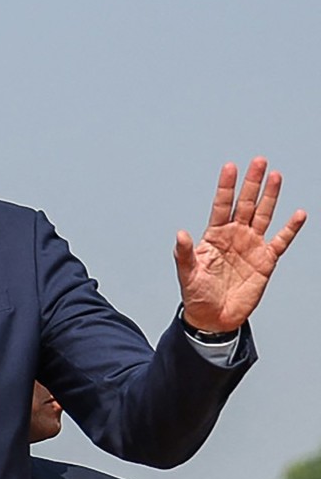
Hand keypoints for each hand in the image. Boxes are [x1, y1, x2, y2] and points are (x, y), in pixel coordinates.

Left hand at [176, 157, 305, 331]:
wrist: (214, 317)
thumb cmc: (197, 294)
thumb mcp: (187, 273)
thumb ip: (184, 253)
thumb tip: (180, 234)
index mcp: (214, 236)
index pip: (221, 205)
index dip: (226, 186)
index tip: (230, 166)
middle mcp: (234, 236)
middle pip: (245, 204)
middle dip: (252, 183)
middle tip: (259, 161)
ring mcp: (251, 246)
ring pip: (263, 215)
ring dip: (269, 197)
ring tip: (275, 176)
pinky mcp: (266, 260)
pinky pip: (281, 241)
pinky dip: (290, 228)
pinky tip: (298, 214)